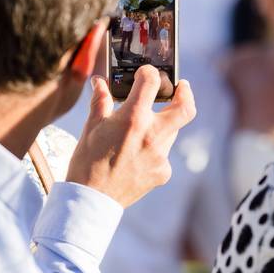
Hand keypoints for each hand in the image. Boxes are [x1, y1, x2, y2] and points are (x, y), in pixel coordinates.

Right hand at [67, 65, 195, 207]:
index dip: (149, 73)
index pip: (152, 82)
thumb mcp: (91, 126)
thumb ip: (100, 101)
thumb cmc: (87, 161)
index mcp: (133, 119)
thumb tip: (100, 82)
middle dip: (185, 94)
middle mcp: (152, 135)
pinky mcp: (162, 172)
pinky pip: (164, 154)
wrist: (91, 200)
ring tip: (144, 127)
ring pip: (173, 131)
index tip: (145, 74)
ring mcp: (160, 155)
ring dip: (164, 123)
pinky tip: (137, 155)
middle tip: (181, 88)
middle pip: (186, 108)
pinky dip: (154, 149)